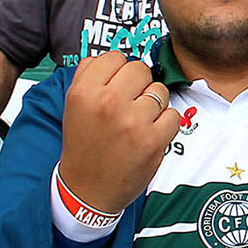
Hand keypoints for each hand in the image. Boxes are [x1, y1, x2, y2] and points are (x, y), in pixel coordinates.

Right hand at [59, 51, 178, 212]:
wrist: (88, 189)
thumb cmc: (84, 146)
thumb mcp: (73, 106)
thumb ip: (88, 76)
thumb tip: (108, 58)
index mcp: (84, 92)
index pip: (115, 57)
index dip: (118, 70)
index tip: (117, 84)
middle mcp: (108, 103)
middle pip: (140, 69)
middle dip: (138, 84)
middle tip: (129, 103)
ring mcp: (133, 121)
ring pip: (159, 91)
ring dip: (153, 104)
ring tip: (137, 121)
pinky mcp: (154, 140)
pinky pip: (173, 114)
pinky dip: (165, 123)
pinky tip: (149, 133)